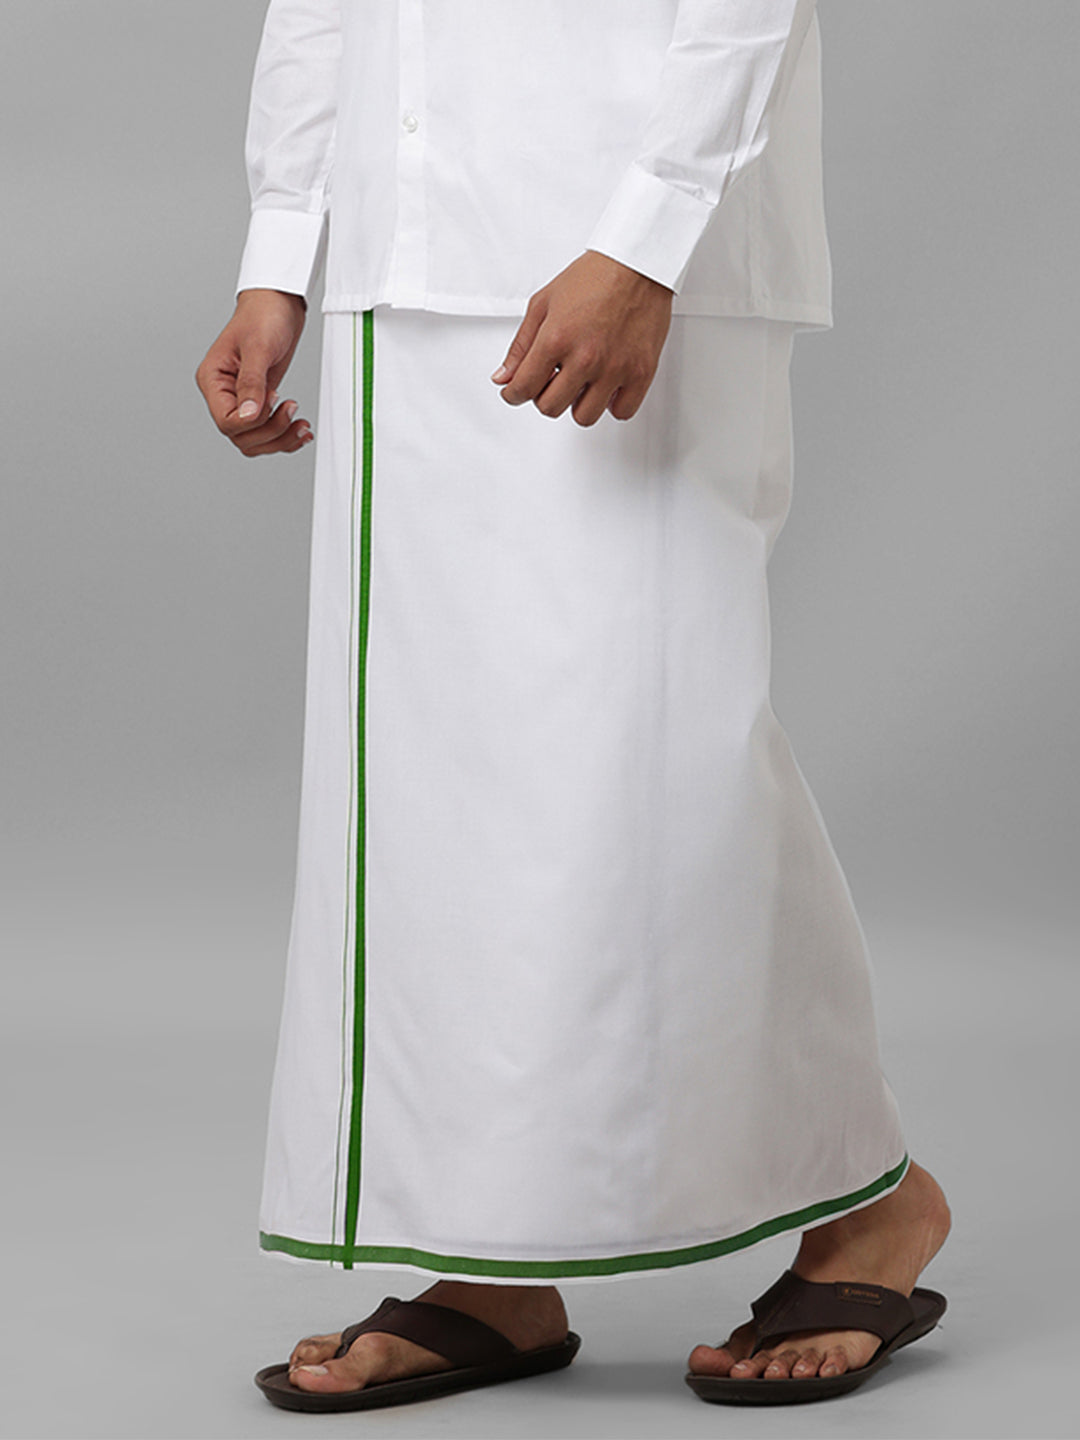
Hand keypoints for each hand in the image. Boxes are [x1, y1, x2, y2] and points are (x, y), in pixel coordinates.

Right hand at [196, 289, 312, 456]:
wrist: (278, 303)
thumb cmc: (262, 315)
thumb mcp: (258, 348)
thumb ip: (252, 382)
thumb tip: (249, 414)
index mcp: (213, 380)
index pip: (226, 421)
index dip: (252, 421)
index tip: (273, 399)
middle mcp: (223, 394)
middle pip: (241, 436)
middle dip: (270, 431)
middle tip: (291, 408)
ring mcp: (242, 399)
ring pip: (255, 440)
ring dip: (279, 438)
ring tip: (300, 423)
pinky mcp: (260, 401)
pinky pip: (268, 432)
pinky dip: (285, 437)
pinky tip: (300, 430)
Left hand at [491, 250, 673, 426]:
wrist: (637, 264)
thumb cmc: (593, 277)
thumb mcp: (543, 304)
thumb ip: (521, 345)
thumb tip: (503, 377)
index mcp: (556, 339)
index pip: (523, 388)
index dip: (513, 394)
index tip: (516, 392)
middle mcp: (585, 358)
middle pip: (550, 408)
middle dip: (544, 396)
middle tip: (551, 380)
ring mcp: (614, 368)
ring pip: (584, 417)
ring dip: (576, 403)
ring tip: (580, 382)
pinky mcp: (641, 372)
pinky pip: (621, 411)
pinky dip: (611, 405)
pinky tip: (606, 387)